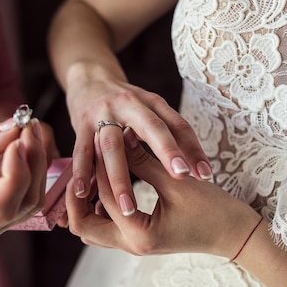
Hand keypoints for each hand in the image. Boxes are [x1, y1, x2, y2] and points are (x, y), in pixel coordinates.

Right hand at [0, 118, 47, 246]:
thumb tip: (15, 126)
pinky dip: (31, 170)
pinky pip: (27, 197)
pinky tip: (25, 146)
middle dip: (33, 161)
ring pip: (32, 200)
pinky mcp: (2, 219)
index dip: (16, 172)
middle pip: (24, 202)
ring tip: (29, 130)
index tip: (18, 139)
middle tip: (28, 126)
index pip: (1, 206)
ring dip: (37, 163)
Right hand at [65, 67, 212, 217]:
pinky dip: (81, 172)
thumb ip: (169, 136)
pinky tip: (82, 193)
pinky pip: (81, 151)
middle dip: (168, 152)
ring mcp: (103, 113)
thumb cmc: (126, 104)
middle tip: (182, 177)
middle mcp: (130, 104)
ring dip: (120, 177)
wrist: (88, 77)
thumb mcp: (150, 111)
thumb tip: (197, 172)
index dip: (194, 149)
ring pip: (113, 146)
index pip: (178, 125)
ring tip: (129, 208)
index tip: (206, 176)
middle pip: (152, 127)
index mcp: (153, 103)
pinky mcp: (80, 123)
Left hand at [67, 128, 260, 257]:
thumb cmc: (214, 209)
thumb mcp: (177, 181)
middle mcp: (132, 246)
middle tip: (80, 165)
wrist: (236, 233)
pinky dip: (101, 208)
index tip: (99, 140)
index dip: (101, 165)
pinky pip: (108, 226)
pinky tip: (109, 182)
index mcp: (140, 235)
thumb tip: (122, 135)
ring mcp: (134, 245)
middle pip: (83, 226)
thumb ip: (144, 160)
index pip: (104, 196)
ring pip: (92, 228)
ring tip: (90, 172)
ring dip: (87, 203)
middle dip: (76, 197)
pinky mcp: (140, 238)